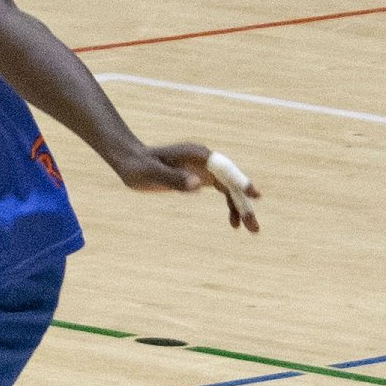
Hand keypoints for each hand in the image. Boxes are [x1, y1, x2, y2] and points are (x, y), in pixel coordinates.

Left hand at [111, 137, 260, 229]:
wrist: (131, 161)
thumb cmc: (139, 166)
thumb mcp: (152, 174)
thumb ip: (174, 178)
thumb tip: (198, 184)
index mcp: (197, 155)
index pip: (224, 169)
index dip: (239, 181)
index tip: (252, 193)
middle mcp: (206, 161)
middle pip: (232, 182)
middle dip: (244, 203)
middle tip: (254, 227)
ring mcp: (206, 169)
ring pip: (231, 189)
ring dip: (242, 208)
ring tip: (252, 230)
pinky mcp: (201, 178)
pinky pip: (223, 192)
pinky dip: (230, 207)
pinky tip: (233, 224)